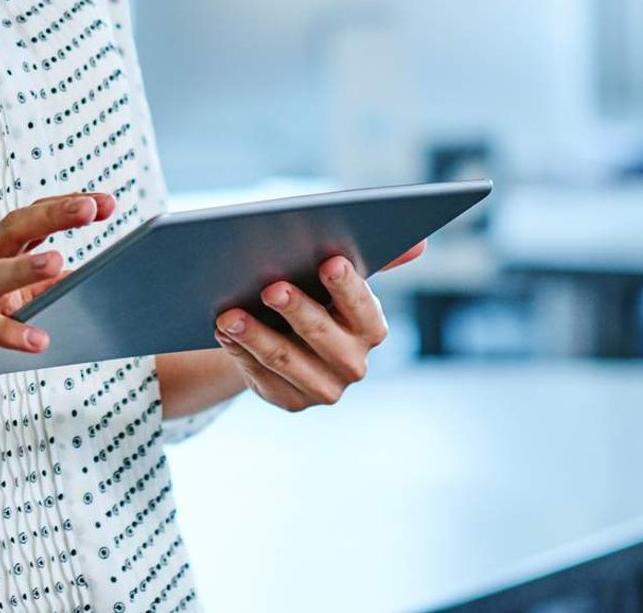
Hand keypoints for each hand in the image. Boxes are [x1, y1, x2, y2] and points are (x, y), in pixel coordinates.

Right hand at [0, 190, 116, 396]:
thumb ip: (28, 290)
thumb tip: (74, 280)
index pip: (26, 220)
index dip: (63, 207)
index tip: (105, 202)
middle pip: (12, 230)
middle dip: (53, 216)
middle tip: (92, 207)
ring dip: (25, 267)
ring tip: (60, 263)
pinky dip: (8, 333)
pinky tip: (39, 341)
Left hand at [212, 242, 424, 412]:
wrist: (285, 339)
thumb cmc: (314, 296)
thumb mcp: (337, 278)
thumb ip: (375, 259)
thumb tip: (420, 242)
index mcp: (370, 326)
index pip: (361, 306)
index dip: (346, 285)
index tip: (329, 261)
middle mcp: (353, 362)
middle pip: (321, 334)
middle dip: (295, 309)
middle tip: (270, 287)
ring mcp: (323, 387)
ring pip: (285, 359)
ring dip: (255, 335)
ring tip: (228, 314)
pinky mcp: (291, 401)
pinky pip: (262, 377)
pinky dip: (240, 353)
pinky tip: (223, 332)